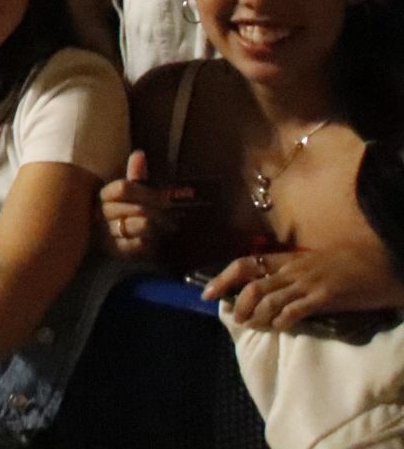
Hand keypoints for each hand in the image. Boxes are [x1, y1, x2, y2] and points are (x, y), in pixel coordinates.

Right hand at [99, 151, 173, 261]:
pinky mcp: (116, 250)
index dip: (149, 193)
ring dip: (158, 227)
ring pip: (140, 225)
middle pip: (137, 208)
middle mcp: (101, 212)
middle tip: (171, 217)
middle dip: (159, 213)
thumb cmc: (121, 212)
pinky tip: (153, 240)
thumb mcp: (127, 193)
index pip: (124, 188)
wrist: (102, 240)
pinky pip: (139, 244)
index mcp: (104, 195)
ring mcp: (107, 232)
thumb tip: (139, 153)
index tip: (165, 200)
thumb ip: (134, 175)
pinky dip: (150, 242)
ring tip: (164, 228)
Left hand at [204, 248, 403, 328]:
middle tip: (232, 316)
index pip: (245, 264)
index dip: (223, 278)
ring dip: (256, 315)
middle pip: (253, 284)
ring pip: (269, 298)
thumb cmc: (349, 264)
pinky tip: (279, 328)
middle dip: (237, 302)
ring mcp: (307, 283)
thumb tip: (271, 288)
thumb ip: (292, 273)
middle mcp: (292, 269)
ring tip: (251, 325)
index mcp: (288, 260)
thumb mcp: (314, 263)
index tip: (208, 293)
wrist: (381, 264)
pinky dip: (282, 320)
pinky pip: (294, 310)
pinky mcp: (324, 297)